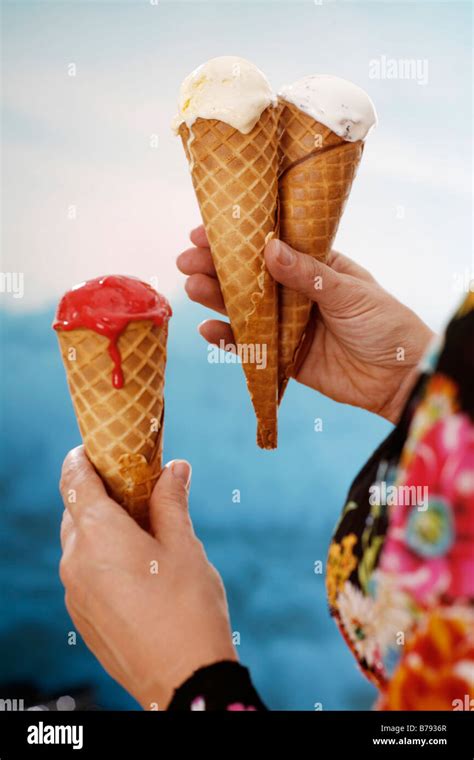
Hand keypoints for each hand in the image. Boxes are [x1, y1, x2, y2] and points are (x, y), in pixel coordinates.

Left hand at [59, 447, 236, 709]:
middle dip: (99, 494)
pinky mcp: (82, 617)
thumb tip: (174, 467)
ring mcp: (75, 593)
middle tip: (135, 487)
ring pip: (78, 544)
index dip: (81, 458)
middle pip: (75, 511)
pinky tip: (136, 566)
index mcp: (98, 534)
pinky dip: (100, 557)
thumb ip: (171, 501)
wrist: (184, 682)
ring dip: (101, 528)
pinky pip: (83, 573)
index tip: (95, 447)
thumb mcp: (185, 546)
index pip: (74, 480)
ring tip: (141, 528)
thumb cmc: (189, 608)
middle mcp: (75, 561)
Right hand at [177, 226, 433, 422]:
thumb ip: (307, 275)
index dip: (238, 239)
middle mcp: (297, 293)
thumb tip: (268, 248)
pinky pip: (252, 347)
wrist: (401, 377)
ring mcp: (289, 325)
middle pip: (250, 277)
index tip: (205, 231)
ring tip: (192, 289)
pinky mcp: (286, 357)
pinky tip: (208, 330)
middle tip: (187, 260)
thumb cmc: (385, 324)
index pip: (271, 246)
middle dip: (217, 268)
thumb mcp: (349, 293)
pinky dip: (230, 340)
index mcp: (316, 267)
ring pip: (246, 310)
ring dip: (218, 299)